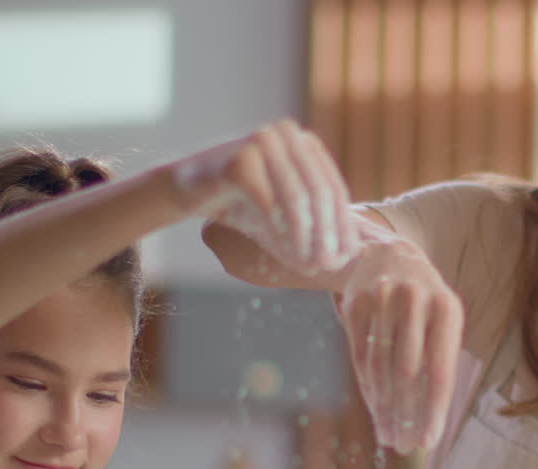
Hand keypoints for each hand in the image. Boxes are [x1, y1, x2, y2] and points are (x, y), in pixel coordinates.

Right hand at [173, 118, 361, 271]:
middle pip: (320, 193)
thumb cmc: (241, 203)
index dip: (343, 226)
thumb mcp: (285, 213)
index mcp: (304, 142)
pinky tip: (285, 252)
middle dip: (327, 234)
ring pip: (298, 198)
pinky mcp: (239, 159)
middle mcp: (287, 134)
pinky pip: (269, 202)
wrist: (187, 191)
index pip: (334, 188)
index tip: (345, 259)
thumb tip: (349, 255)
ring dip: (305, 237)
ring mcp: (263, 142)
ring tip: (308, 263)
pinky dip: (279, 231)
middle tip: (327, 265)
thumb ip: (315, 225)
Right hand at [340, 243, 463, 453]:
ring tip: (389, 434)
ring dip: (385, 408)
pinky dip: (368, 388)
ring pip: (382, 368)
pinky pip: (361, 356)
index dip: (433, 411)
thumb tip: (431, 424)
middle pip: (409, 374)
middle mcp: (416, 301)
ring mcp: (383, 299)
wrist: (388, 256)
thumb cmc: (424, 304)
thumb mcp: (442, 322)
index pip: (441, 370)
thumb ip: (441, 362)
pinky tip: (375, 409)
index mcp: (447, 308)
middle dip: (407, 415)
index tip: (427, 441)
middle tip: (404, 446)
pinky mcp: (356, 303)